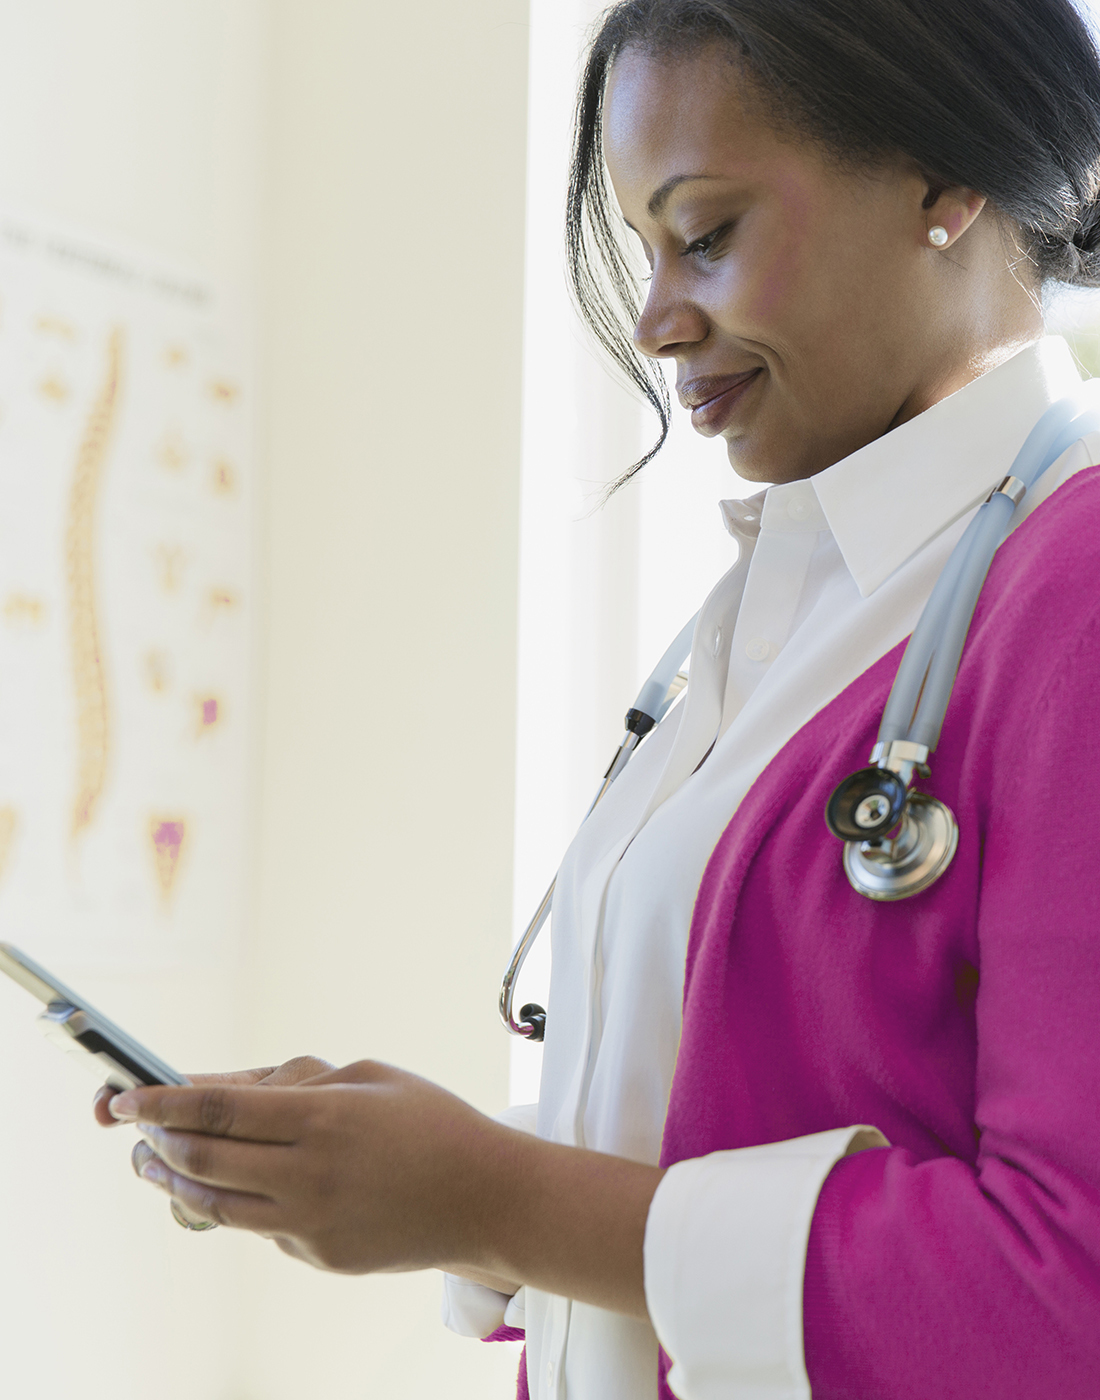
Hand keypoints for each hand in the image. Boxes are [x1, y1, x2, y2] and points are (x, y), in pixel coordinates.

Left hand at [108, 1059, 520, 1274]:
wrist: (487, 1198)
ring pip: (215, 1205)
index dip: (161, 1103)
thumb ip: (294, 1081)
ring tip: (154, 1164)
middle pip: (204, 1159)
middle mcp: (308, 1175)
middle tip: (134, 1128)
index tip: (125, 1097)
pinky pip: (258, 1228)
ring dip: (174, 1182)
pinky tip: (228, 1185)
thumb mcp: (367, 1077)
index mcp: (322, 1118)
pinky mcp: (318, 1256)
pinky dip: (232, 1203)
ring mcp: (310, 1224)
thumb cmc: (431, 1122)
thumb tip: (224, 1090)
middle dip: (157, 1142)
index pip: (216, 1109)